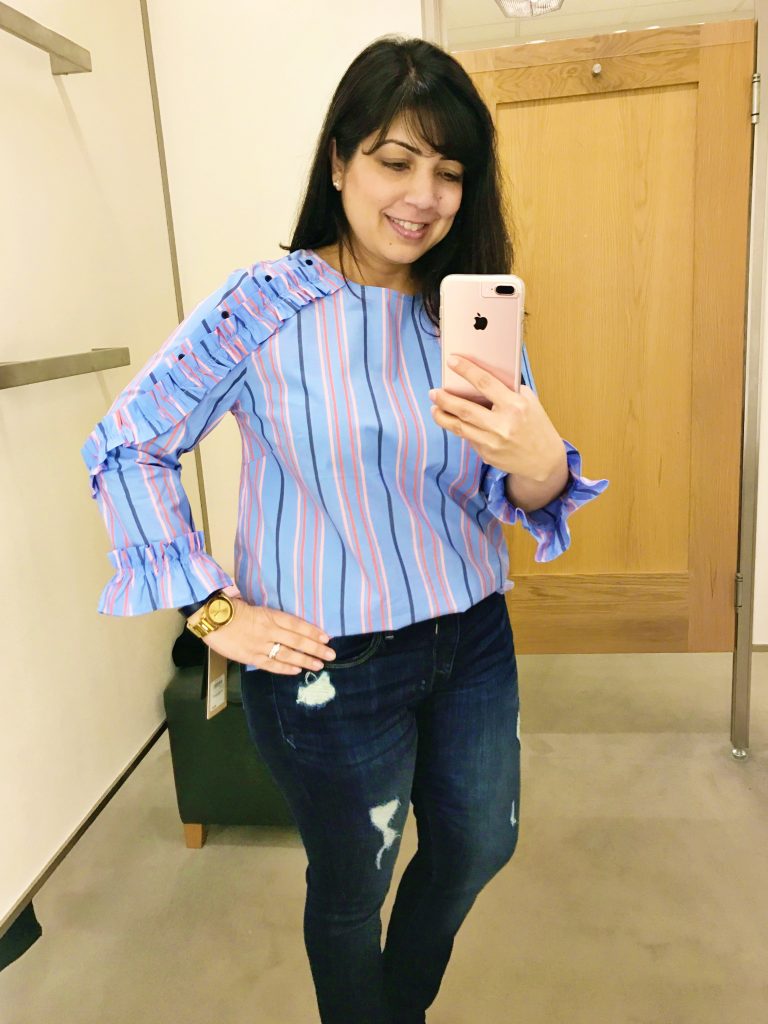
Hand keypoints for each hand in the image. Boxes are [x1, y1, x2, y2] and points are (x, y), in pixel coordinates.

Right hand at [202, 599, 336, 674]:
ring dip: (305, 660)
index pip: (297, 624)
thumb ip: (271, 617)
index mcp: (270, 615)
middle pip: (297, 640)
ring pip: (287, 654)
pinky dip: (285, 668)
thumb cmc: (232, 609)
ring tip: (319, 665)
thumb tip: (289, 625)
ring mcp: (260, 645)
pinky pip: (271, 664)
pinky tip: (297, 670)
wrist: (212, 617)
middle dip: (316, 648)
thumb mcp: (255, 607)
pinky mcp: (250, 656)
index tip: (327, 637)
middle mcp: (268, 630)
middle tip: (331, 654)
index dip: (313, 631)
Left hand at [429, 355, 563, 481]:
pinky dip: (460, 428)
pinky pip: (468, 438)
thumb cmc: (536, 425)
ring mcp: (493, 442)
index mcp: (515, 406)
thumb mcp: (529, 402)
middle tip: (433, 392)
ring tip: (435, 407)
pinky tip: (454, 421)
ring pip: (459, 427)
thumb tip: (479, 377)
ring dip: (442, 416)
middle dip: (444, 399)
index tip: (452, 361)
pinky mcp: (487, 455)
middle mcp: (503, 425)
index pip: (485, 383)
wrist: (544, 460)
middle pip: (464, 409)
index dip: (466, 370)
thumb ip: (507, 390)